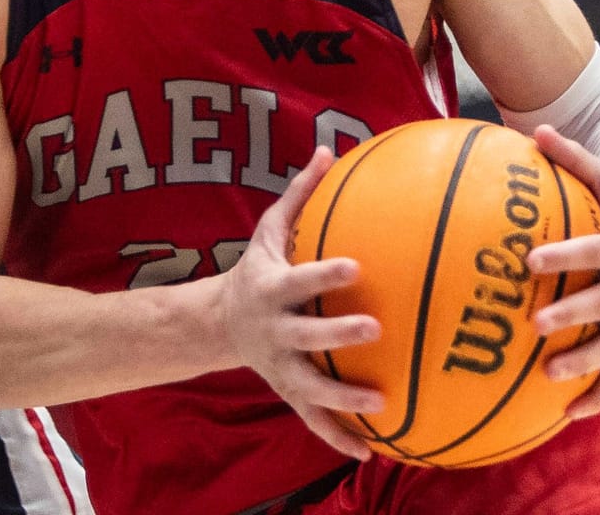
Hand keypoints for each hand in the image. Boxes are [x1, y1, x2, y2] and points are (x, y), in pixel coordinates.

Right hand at [215, 147, 384, 459]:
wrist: (218, 324)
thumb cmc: (258, 269)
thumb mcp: (268, 230)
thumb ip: (300, 195)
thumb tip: (327, 149)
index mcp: (271, 289)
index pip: (299, 279)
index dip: (324, 274)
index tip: (356, 266)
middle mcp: (273, 331)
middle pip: (304, 335)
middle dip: (336, 335)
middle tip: (374, 328)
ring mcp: (279, 365)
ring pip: (310, 387)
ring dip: (343, 398)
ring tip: (381, 403)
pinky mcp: (287, 392)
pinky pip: (313, 420)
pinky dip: (338, 437)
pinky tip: (371, 450)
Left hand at [525, 125, 599, 419]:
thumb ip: (572, 158)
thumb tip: (534, 129)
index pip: (594, 251)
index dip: (565, 256)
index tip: (531, 261)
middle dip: (572, 315)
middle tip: (535, 323)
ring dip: (584, 362)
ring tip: (547, 376)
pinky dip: (598, 393)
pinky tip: (567, 413)